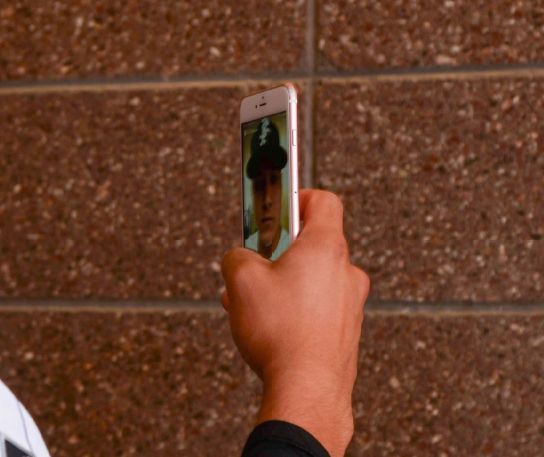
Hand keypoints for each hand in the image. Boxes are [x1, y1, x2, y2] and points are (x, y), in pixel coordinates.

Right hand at [221, 189, 369, 456]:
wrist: (307, 389)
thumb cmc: (281, 332)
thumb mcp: (239, 280)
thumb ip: (237, 256)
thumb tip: (240, 258)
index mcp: (325, 247)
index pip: (323, 201)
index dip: (297, 197)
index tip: (275, 206)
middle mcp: (345, 272)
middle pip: (313, 243)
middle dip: (278, 249)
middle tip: (254, 261)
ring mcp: (349, 304)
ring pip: (312, 278)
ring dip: (282, 282)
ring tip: (252, 303)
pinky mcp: (344, 331)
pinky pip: (317, 306)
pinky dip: (293, 307)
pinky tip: (267, 327)